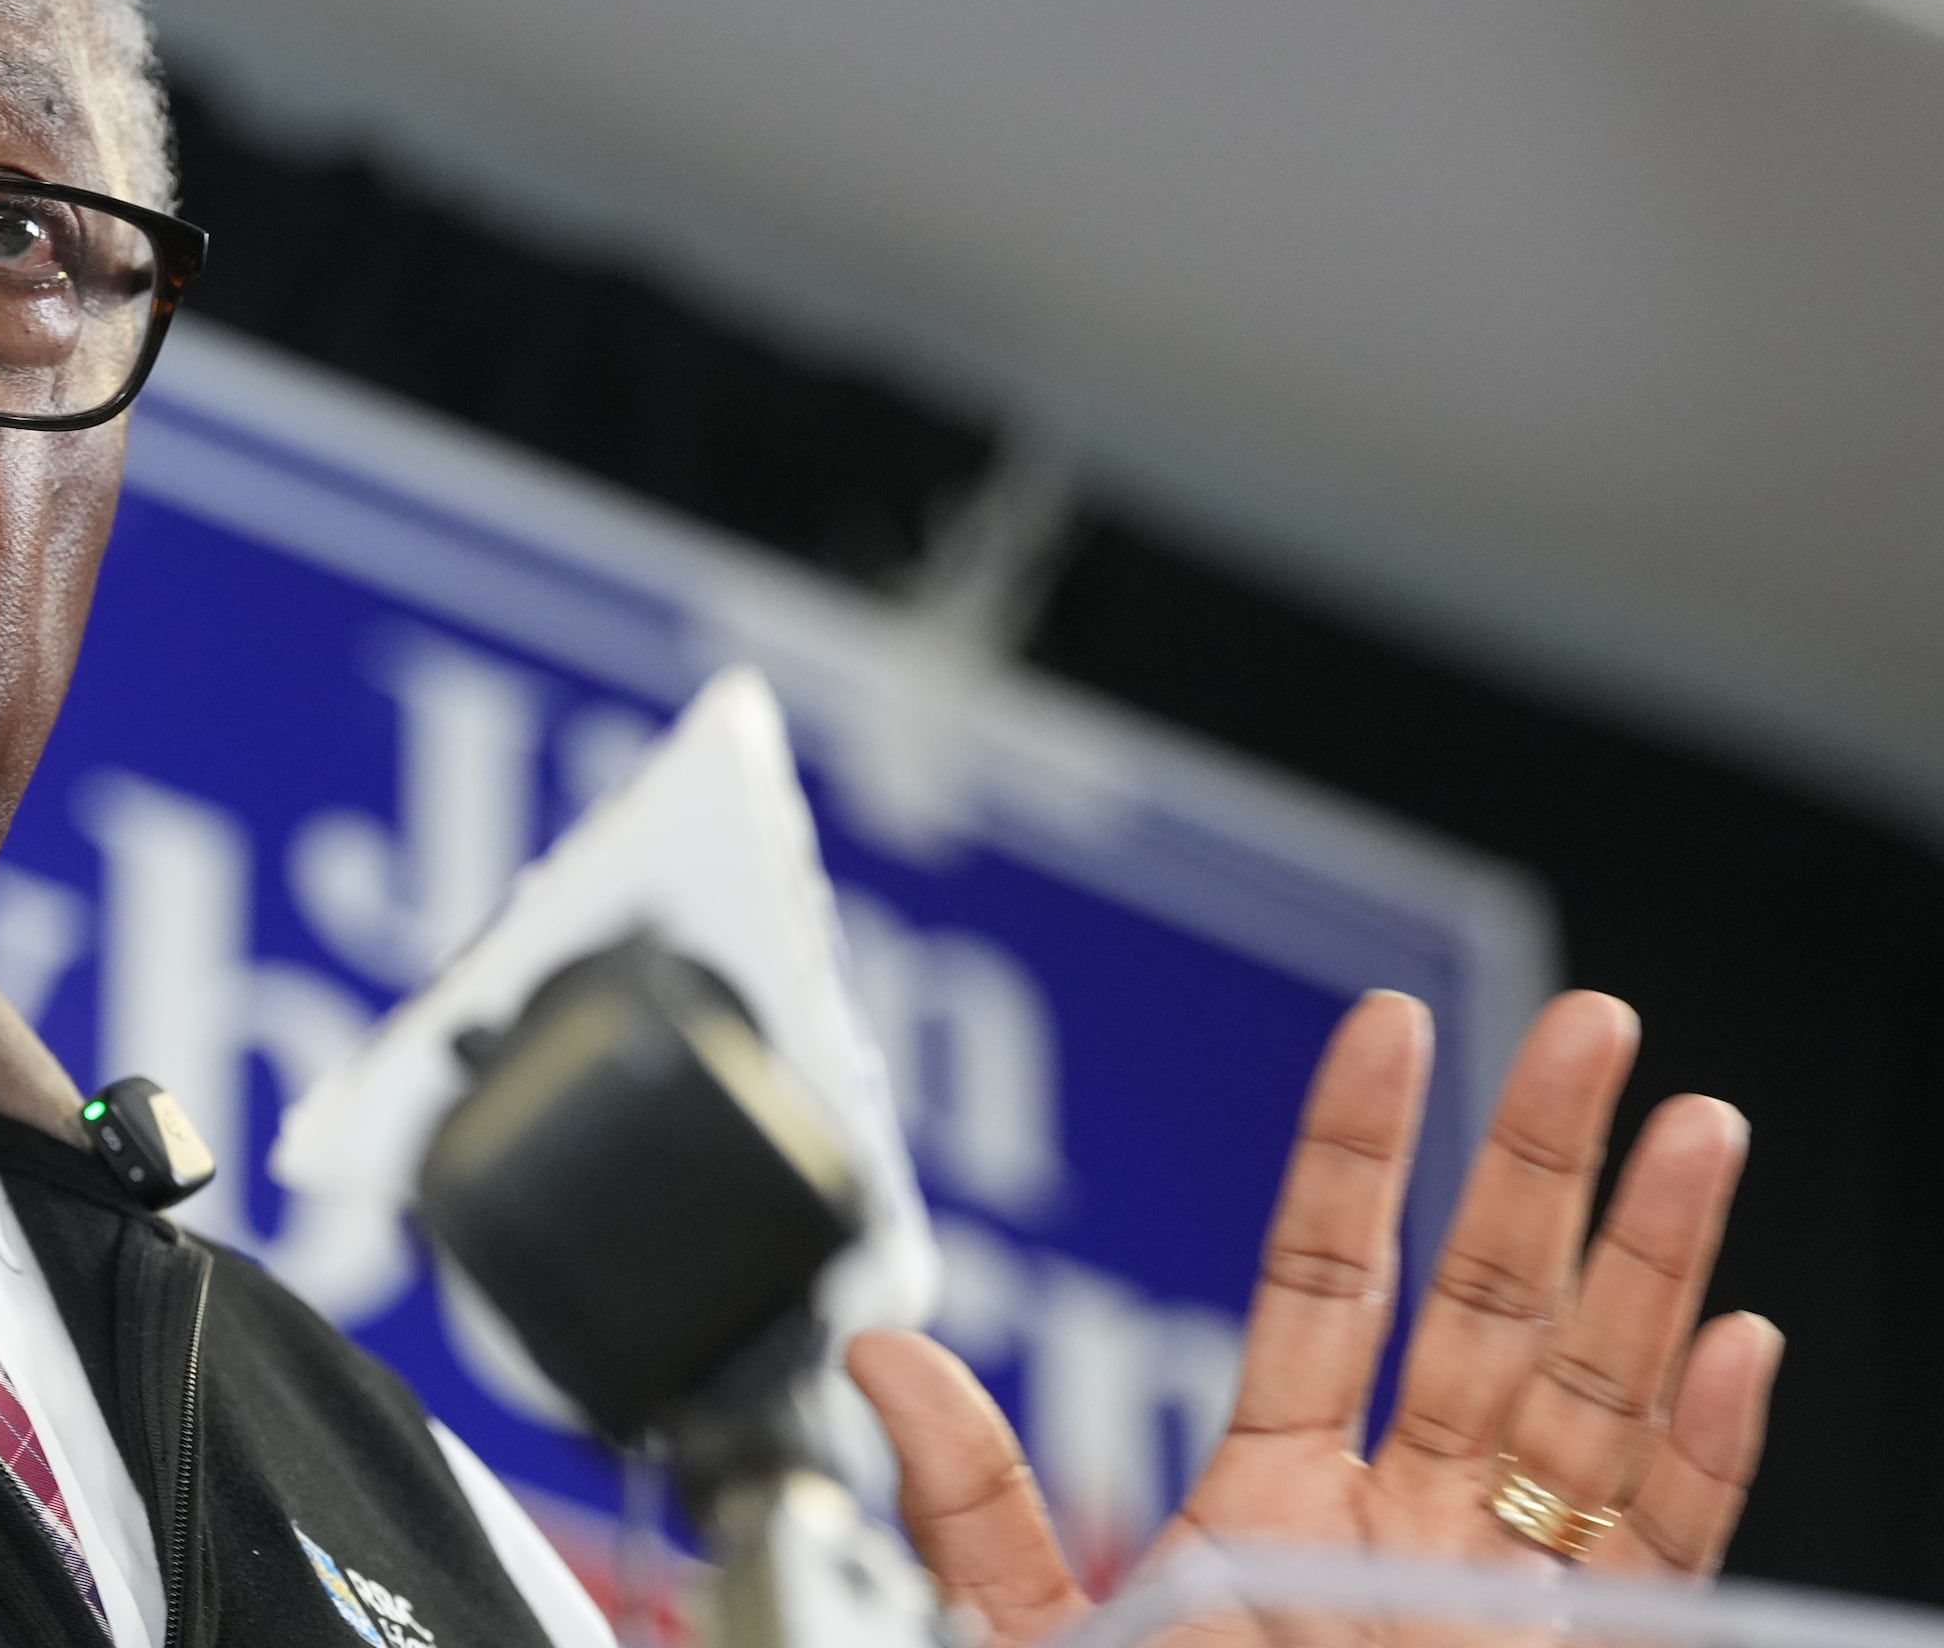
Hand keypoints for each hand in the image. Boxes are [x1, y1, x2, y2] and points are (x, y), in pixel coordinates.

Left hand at [850, 991, 1782, 1646]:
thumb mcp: (1061, 1641)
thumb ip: (979, 1507)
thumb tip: (876, 1355)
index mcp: (1274, 1508)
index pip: (1325, 1285)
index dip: (1359, 1155)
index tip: (1386, 1030)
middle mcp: (1409, 1532)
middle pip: (1488, 1307)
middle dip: (1544, 1164)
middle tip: (1590, 1025)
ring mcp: (1513, 1598)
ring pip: (1600, 1398)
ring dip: (1654, 1263)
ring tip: (1695, 1127)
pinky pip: (1669, 1545)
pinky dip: (1709, 1446)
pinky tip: (1736, 1340)